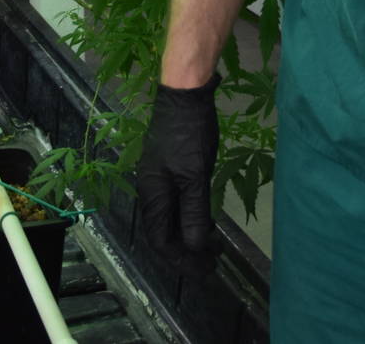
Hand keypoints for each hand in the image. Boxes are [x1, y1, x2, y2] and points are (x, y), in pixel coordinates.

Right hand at [134, 75, 219, 255]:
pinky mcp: (170, 168)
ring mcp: (159, 178)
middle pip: (165, 232)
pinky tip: (206, 220)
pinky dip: (191, 217)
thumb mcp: (194, 176)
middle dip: (187, 251)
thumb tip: (193, 246)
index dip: (181, 259)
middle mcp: (151, 189)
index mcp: (153, 194)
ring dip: (190, 235)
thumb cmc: (188, 134)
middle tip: (213, 263)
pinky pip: (177, 203)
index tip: (204, 270)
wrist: (184, 94)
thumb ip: (193, 212)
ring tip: (213, 246)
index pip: (161, 239)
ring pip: (171, 218)